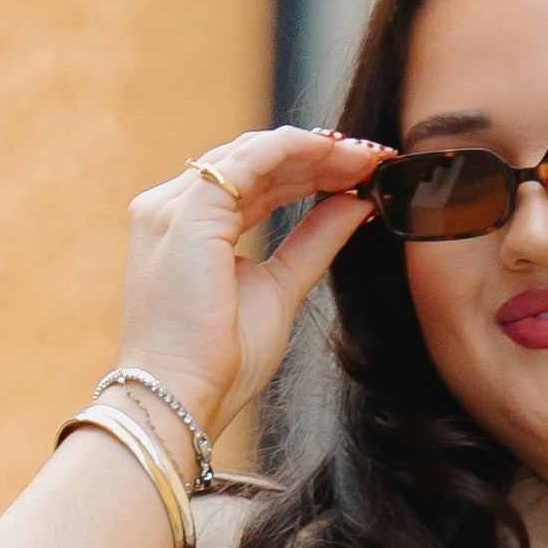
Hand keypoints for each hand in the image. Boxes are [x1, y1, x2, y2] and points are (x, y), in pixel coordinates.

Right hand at [116, 125, 385, 445]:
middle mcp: (173, 208)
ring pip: (256, 153)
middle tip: (373, 159)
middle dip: (319, 156)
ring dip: (317, 149)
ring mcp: (176, 205)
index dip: (309, 173)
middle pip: (256, 162)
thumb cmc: (220, 362)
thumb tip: (355, 203)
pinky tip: (338, 153)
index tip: (359, 174)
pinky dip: (299, 149)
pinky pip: (253, 158)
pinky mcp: (189, 210)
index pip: (254, 182)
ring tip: (366, 157)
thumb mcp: (281, 289)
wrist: (182, 398)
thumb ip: (314, 241)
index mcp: (189, 228)